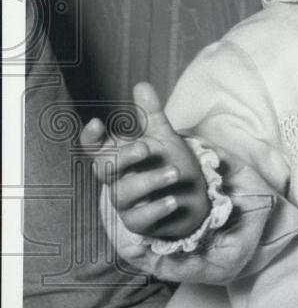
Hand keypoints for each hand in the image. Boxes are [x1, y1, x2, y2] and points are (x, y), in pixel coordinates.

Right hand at [79, 82, 210, 238]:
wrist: (195, 198)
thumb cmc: (171, 164)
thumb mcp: (164, 137)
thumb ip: (151, 115)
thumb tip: (141, 84)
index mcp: (120, 157)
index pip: (96, 149)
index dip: (91, 139)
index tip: (97, 123)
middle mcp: (118, 180)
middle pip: (105, 169)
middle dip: (123, 157)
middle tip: (146, 148)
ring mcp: (126, 203)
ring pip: (123, 194)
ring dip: (149, 182)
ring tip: (175, 174)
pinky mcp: (141, 223)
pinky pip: (139, 219)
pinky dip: (155, 209)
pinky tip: (172, 201)